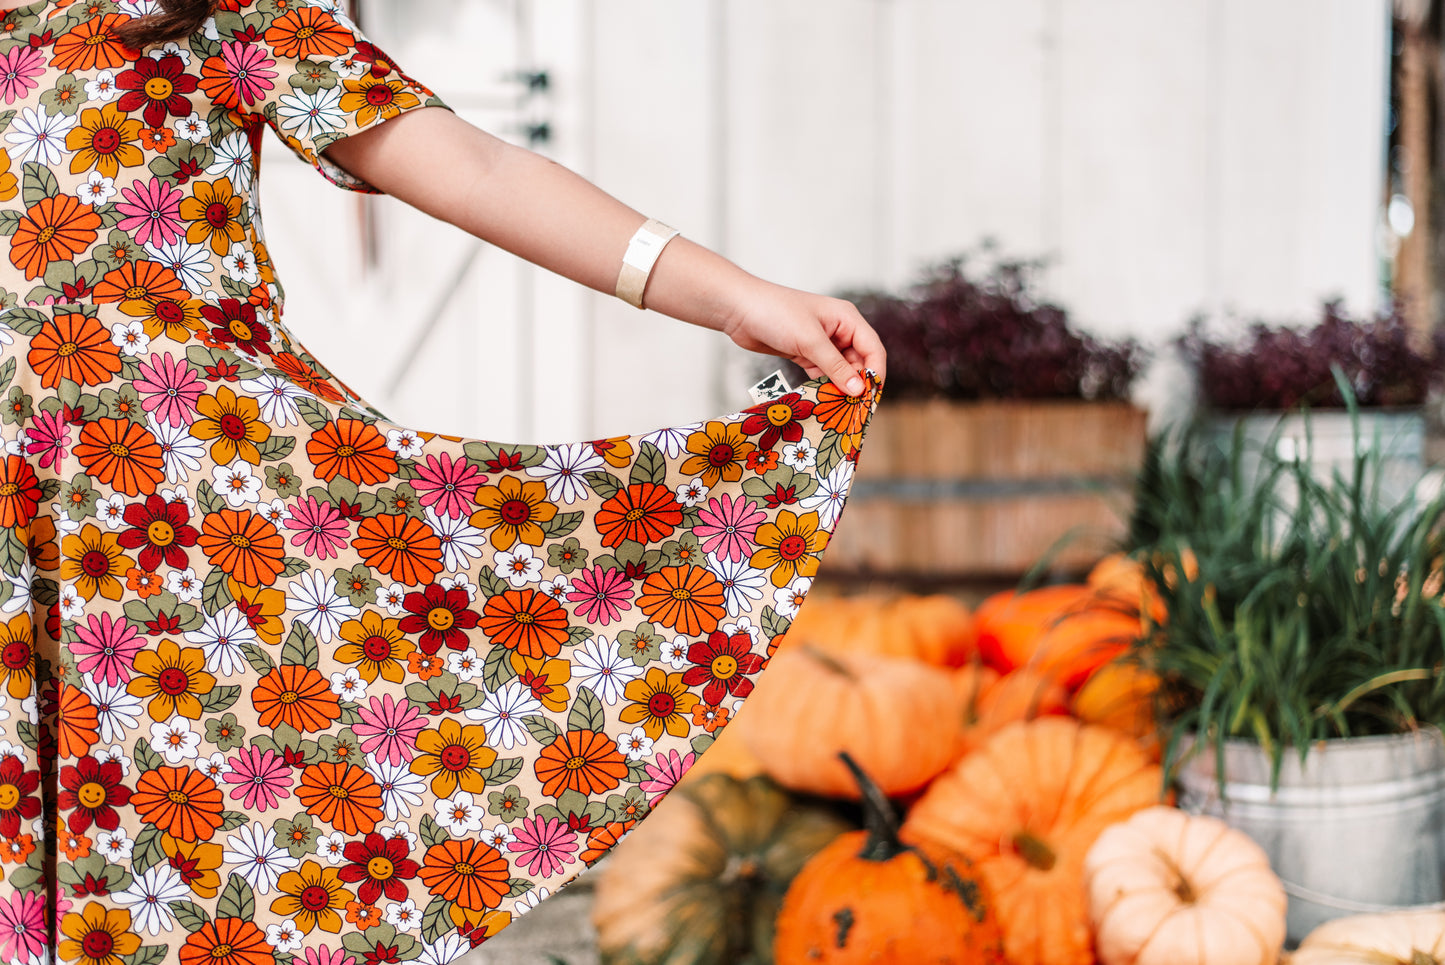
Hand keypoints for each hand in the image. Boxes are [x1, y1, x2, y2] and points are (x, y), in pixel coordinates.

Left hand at [722, 281, 886, 395]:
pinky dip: (823, 386)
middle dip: (856, 384)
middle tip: (853, 410)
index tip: (870, 397)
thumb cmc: (776, 313)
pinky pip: (822, 374)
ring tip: (837, 410)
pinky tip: (822, 401)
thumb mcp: (809, 340)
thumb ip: (835, 366)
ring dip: (839, 388)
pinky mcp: (804, 353)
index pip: (872, 348)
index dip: (875, 373)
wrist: (738, 309)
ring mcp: (821, 343)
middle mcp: (838, 330)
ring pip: (840, 370)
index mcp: (847, 318)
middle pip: (858, 362)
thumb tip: (858, 390)